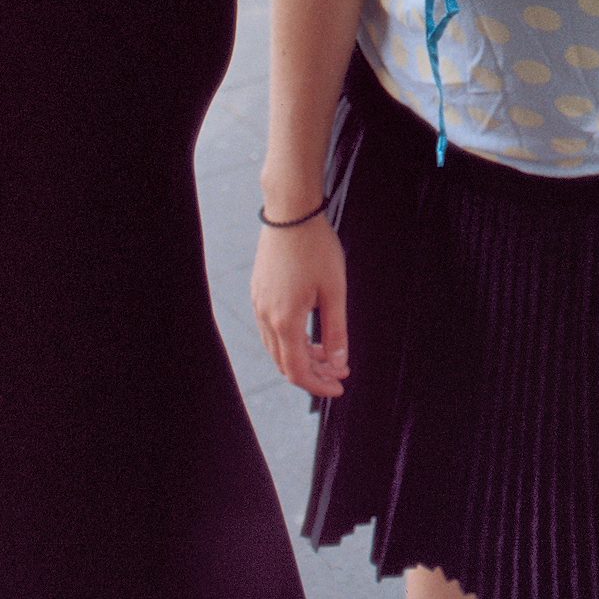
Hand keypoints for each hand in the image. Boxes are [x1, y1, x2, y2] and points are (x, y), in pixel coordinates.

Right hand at [250, 216, 350, 396]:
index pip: (297, 370)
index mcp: (284, 321)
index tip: (339, 387)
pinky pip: (270, 328)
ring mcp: (258, 303)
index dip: (318, 385)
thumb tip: (338, 362)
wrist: (290, 212)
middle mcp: (265, 316)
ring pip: (276, 347)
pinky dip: (290, 339)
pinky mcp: (258, 291)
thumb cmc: (316, 248)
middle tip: (340, 372)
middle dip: (313, 373)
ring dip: (302, 356)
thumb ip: (336, 331)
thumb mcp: (335, 290)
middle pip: (285, 363)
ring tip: (329, 353)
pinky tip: (310, 332)